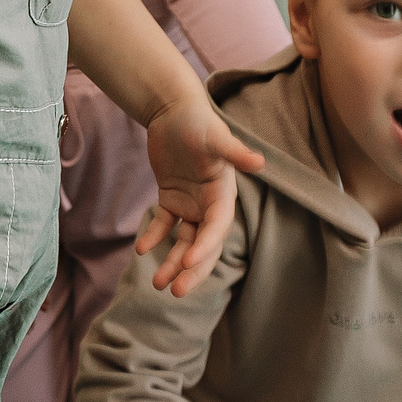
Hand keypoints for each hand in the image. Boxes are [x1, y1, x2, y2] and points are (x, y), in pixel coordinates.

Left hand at [135, 93, 264, 294]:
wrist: (173, 110)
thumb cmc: (197, 121)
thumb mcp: (215, 136)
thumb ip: (234, 152)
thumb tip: (260, 162)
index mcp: (224, 194)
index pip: (217, 228)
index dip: (205, 247)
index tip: (187, 264)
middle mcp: (210, 204)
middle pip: (203, 245)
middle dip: (192, 270)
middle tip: (174, 291)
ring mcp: (191, 204)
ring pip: (184, 241)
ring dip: (173, 262)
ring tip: (158, 284)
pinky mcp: (172, 199)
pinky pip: (164, 224)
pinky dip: (155, 236)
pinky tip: (141, 248)